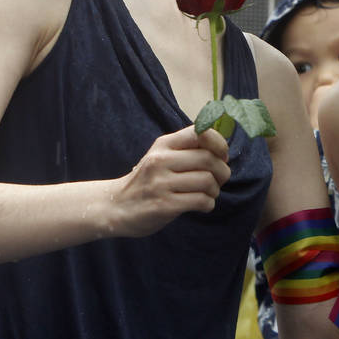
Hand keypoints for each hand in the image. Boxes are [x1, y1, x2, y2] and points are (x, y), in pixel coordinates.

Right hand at [109, 126, 230, 236]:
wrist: (115, 206)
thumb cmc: (147, 181)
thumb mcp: (161, 156)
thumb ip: (186, 149)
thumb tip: (222, 149)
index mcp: (164, 144)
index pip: (200, 132)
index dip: (219, 143)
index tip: (222, 156)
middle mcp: (161, 160)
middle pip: (208, 159)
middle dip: (222, 171)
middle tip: (219, 180)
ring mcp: (161, 183)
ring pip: (207, 181)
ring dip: (215, 190)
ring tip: (209, 194)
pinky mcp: (163, 205)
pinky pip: (200, 201)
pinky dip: (208, 204)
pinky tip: (202, 205)